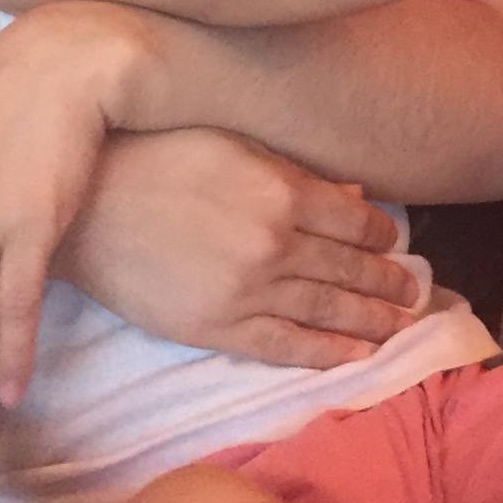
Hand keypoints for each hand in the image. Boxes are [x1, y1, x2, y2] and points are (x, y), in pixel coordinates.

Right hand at [61, 128, 423, 368]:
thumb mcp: (232, 146)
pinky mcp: (218, 327)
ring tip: (401, 327)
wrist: (86, 210)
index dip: (383, 236)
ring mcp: (248, 290)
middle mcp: (276, 242)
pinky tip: (355, 357)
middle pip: (351, 269)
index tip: (395, 244)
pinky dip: (326, 353)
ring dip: (372, 321)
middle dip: (389, 283)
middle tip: (416, 294)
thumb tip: (353, 191)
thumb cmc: (155, 160)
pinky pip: (285, 346)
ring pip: (328, 311)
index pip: (356, 221)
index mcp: (283, 190)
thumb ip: (296, 171)